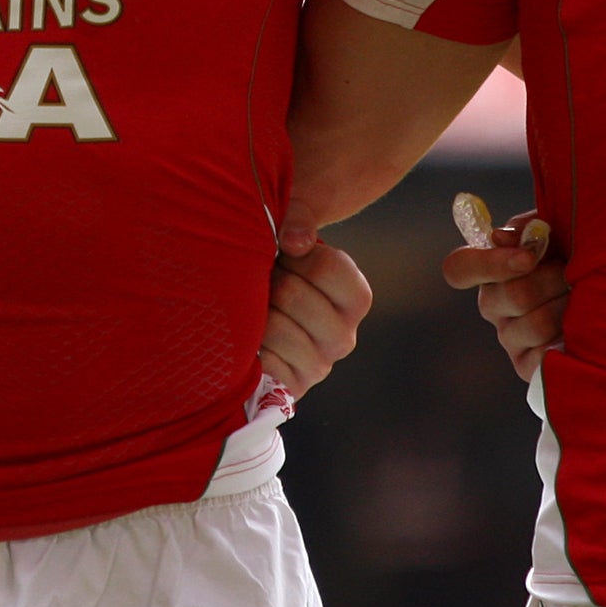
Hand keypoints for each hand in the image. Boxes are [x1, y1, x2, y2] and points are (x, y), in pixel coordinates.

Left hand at [260, 228, 370, 396]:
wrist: (253, 308)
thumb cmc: (276, 262)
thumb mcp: (291, 230)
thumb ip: (299, 218)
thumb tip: (295, 241)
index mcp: (354, 297)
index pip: (330, 268)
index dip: (297, 255)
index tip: (285, 253)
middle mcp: (344, 336)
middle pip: (293, 295)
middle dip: (269, 281)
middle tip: (265, 283)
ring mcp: (320, 365)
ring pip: (276, 328)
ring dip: (255, 313)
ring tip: (256, 310)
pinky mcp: (292, 388)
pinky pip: (266, 363)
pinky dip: (251, 348)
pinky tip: (252, 340)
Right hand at [444, 203, 565, 381]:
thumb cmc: (578, 257)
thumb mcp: (557, 231)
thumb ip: (527, 229)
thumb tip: (499, 238)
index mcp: (492, 270)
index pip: (460, 268)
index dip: (489, 263)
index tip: (529, 257)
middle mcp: (493, 305)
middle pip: (511, 295)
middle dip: (552, 280)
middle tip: (573, 273)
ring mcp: (509, 338)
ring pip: (534, 325)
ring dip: (567, 308)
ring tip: (585, 301)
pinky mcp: (528, 367)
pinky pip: (544, 357)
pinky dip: (568, 341)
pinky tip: (581, 331)